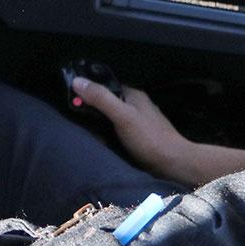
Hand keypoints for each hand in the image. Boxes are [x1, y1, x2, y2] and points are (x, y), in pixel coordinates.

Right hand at [69, 75, 191, 181]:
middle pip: (108, 102)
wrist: (173, 164)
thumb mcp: (122, 116)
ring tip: (84, 131)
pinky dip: (108, 136)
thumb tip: (77, 81)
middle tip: (75, 117)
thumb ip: (101, 98)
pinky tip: (101, 143)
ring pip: (112, 118)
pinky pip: (117, 132)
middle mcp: (136, 106)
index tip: (71, 97)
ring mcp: (138, 122)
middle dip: (93, 109)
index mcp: (133, 95)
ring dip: (100, 124)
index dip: (90, 89)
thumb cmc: (149, 138)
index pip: (107, 85)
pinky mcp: (139, 138)